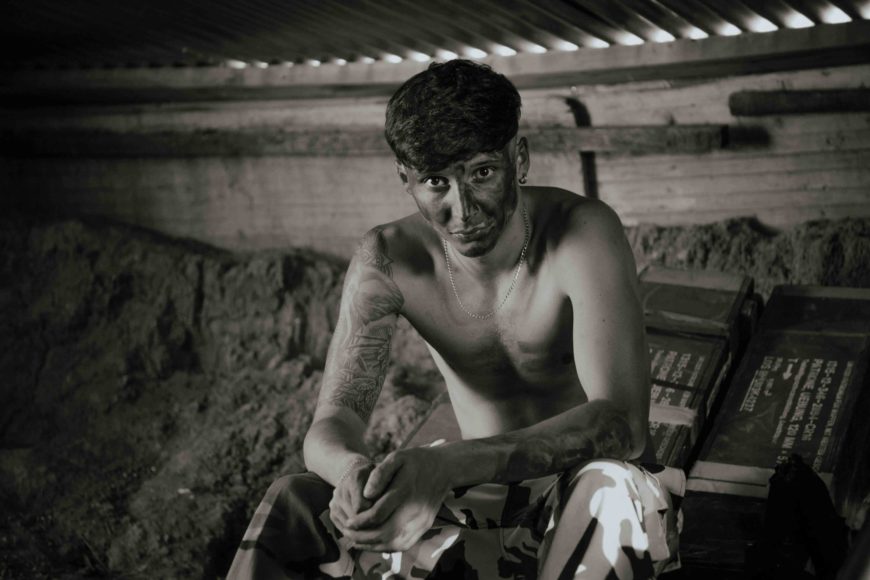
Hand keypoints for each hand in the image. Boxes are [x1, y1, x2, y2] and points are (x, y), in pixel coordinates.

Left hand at [337, 447, 452, 551]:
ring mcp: (422, 521)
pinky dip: (386, 547)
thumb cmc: (416, 460)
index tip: (348, 522)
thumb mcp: (397, 457)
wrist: (444, 468)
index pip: (378, 514)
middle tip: (348, 533)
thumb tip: (366, 494)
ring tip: (356, 540)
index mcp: (406, 490)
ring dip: (373, 545)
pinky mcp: (425, 527)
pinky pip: (404, 544)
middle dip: (363, 537)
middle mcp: (416, 509)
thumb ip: (379, 474)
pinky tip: (373, 542)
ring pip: (394, 543)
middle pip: (385, 533)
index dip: (360, 521)